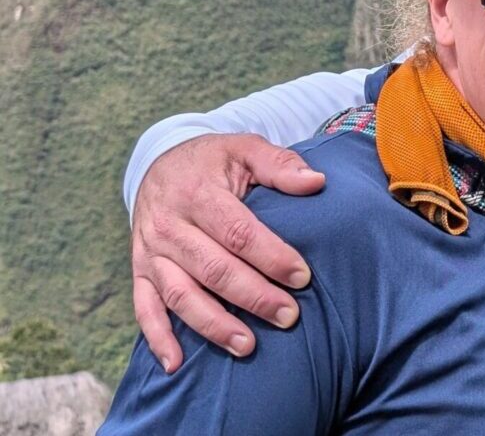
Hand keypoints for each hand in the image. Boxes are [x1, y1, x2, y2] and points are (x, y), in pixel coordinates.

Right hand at [130, 134, 325, 371]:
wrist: (160, 163)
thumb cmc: (214, 161)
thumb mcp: (245, 148)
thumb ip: (280, 164)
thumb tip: (316, 182)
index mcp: (197, 193)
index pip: (238, 232)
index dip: (271, 256)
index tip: (303, 277)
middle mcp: (169, 225)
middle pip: (213, 269)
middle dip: (253, 296)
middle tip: (289, 317)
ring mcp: (150, 252)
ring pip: (180, 295)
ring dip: (213, 325)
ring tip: (248, 346)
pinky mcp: (139, 270)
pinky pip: (144, 309)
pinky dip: (157, 338)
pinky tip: (176, 364)